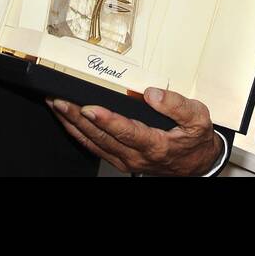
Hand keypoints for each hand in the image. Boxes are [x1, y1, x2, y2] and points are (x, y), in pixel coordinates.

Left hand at [46, 87, 223, 175]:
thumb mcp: (198, 117)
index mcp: (155, 144)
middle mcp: (136, 156)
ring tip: (56, 105)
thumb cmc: (194, 138)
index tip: (90, 108)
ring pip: (93, 143)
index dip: (107, 120)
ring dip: (72, 124)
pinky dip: (77, 133)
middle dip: (78, 117)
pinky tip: (66, 120)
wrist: (197, 162)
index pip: (127, 132)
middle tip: (60, 100)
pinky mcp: (120, 159)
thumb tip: (152, 93)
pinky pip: (94, 147)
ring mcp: (125, 160)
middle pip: (102, 137)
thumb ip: (176, 104)